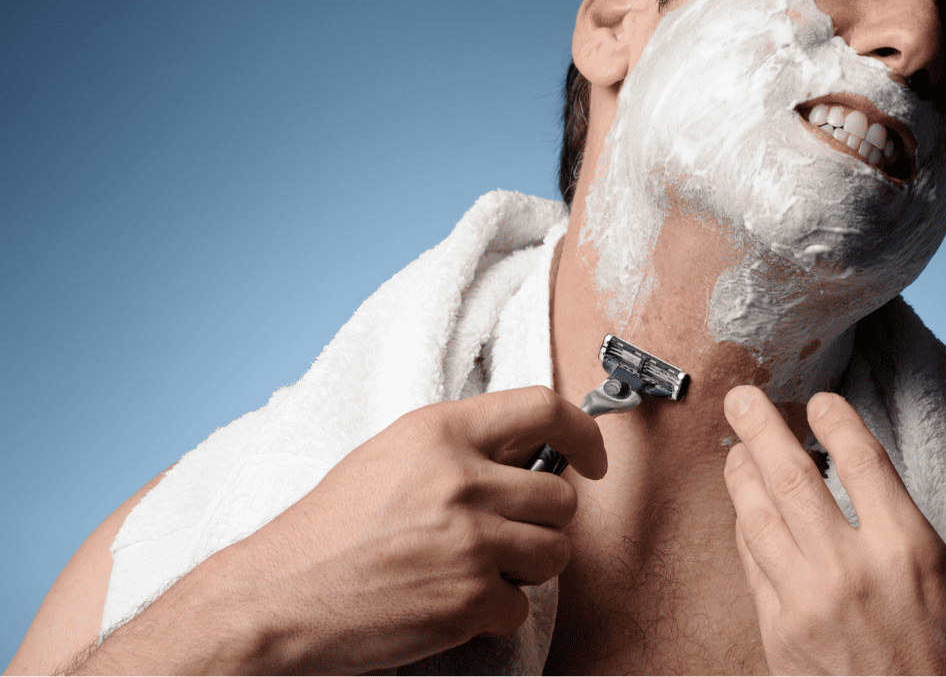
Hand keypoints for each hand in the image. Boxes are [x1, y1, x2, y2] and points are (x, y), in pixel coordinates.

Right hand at [85, 386, 605, 674]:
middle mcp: (462, 478)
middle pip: (561, 497)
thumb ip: (460, 447)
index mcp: (440, 431)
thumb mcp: (391, 457)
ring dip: (524, 569)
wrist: (276, 597)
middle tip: (501, 537)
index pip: (545, 408)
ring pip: (554, 552)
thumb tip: (531, 454)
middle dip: (542, 523)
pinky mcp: (468, 597)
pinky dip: (491, 614)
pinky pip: (519, 606)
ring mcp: (469, 539)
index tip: (592, 460)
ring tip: (470, 570)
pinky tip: (446, 603)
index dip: (584, 434)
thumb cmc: (329, 530)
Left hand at [722, 386, 945, 674]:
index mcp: (911, 552)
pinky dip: (744, 529)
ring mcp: (806, 605)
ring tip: (736, 447)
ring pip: (758, 516)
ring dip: (742, 474)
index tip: (820, 402)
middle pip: (790, 474)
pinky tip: (747, 511)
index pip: (859, 458)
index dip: (834, 419)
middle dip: (760, 426)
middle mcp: (851, 570)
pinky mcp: (779, 638)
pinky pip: (751, 564)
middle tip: (743, 396)